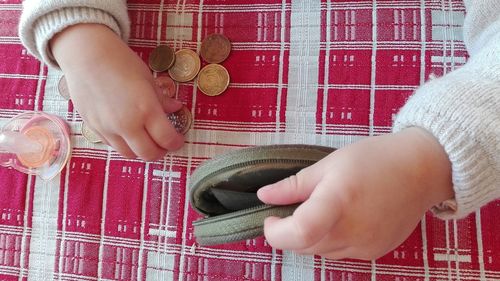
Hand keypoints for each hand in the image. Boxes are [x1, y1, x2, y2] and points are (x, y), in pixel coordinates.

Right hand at [51, 24, 183, 160]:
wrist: (85, 55)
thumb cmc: (120, 62)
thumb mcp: (147, 78)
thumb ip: (162, 98)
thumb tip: (176, 108)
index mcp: (146, 109)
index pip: (166, 139)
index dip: (176, 142)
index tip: (178, 140)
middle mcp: (128, 124)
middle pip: (149, 154)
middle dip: (161, 152)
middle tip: (165, 144)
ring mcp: (109, 129)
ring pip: (130, 154)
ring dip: (142, 151)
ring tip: (147, 140)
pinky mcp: (94, 128)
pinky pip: (113, 145)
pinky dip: (124, 144)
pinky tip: (128, 133)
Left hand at [257, 128, 452, 259]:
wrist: (422, 170)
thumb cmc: (375, 159)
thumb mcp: (329, 164)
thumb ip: (294, 185)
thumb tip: (264, 196)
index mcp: (338, 201)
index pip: (299, 233)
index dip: (276, 232)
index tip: (271, 218)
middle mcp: (352, 230)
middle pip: (303, 247)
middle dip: (289, 232)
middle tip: (294, 207)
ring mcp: (365, 246)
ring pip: (320, 252)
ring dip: (309, 237)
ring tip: (322, 209)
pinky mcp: (374, 253)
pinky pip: (339, 253)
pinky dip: (330, 240)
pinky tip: (342, 218)